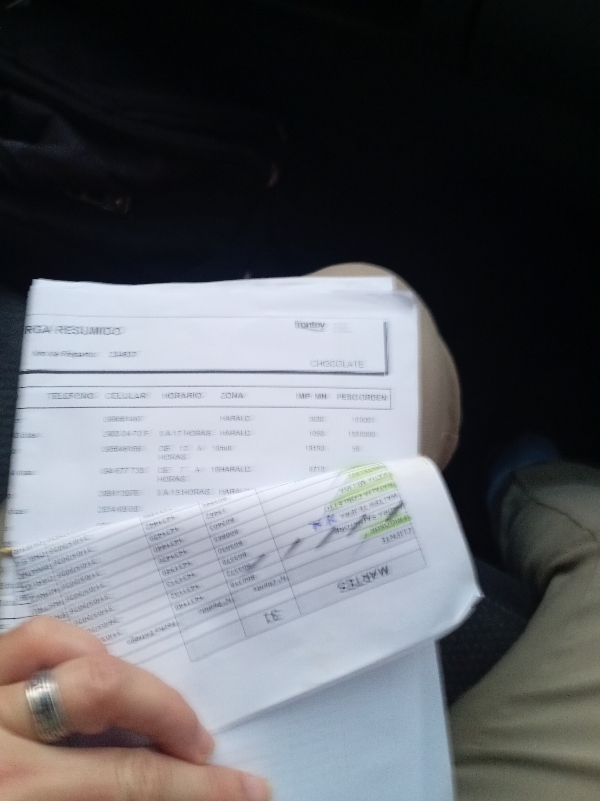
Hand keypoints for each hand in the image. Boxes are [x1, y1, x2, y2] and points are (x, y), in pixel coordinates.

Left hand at [0, 617, 270, 800]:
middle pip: (114, 713)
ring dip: (136, 686)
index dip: (200, 789)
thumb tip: (159, 787)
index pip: (132, 785)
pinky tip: (98, 670)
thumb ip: (100, 800)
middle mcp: (0, 747)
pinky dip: (82, 645)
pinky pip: (37, 634)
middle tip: (206, 751)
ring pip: (76, 661)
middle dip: (181, 730)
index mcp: (19, 798)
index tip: (247, 789)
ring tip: (157, 714)